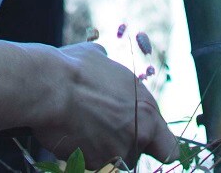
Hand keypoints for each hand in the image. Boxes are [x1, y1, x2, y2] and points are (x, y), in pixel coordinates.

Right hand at [32, 42, 178, 167]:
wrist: (51, 87)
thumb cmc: (75, 68)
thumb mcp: (100, 58)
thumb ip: (111, 70)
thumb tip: (103, 60)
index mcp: (147, 110)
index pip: (169, 148)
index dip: (157, 146)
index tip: (146, 141)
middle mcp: (138, 135)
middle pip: (137, 152)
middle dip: (121, 143)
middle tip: (100, 125)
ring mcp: (116, 153)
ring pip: (114, 159)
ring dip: (100, 147)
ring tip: (80, 123)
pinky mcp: (94, 164)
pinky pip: (91, 161)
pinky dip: (82, 151)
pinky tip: (69, 131)